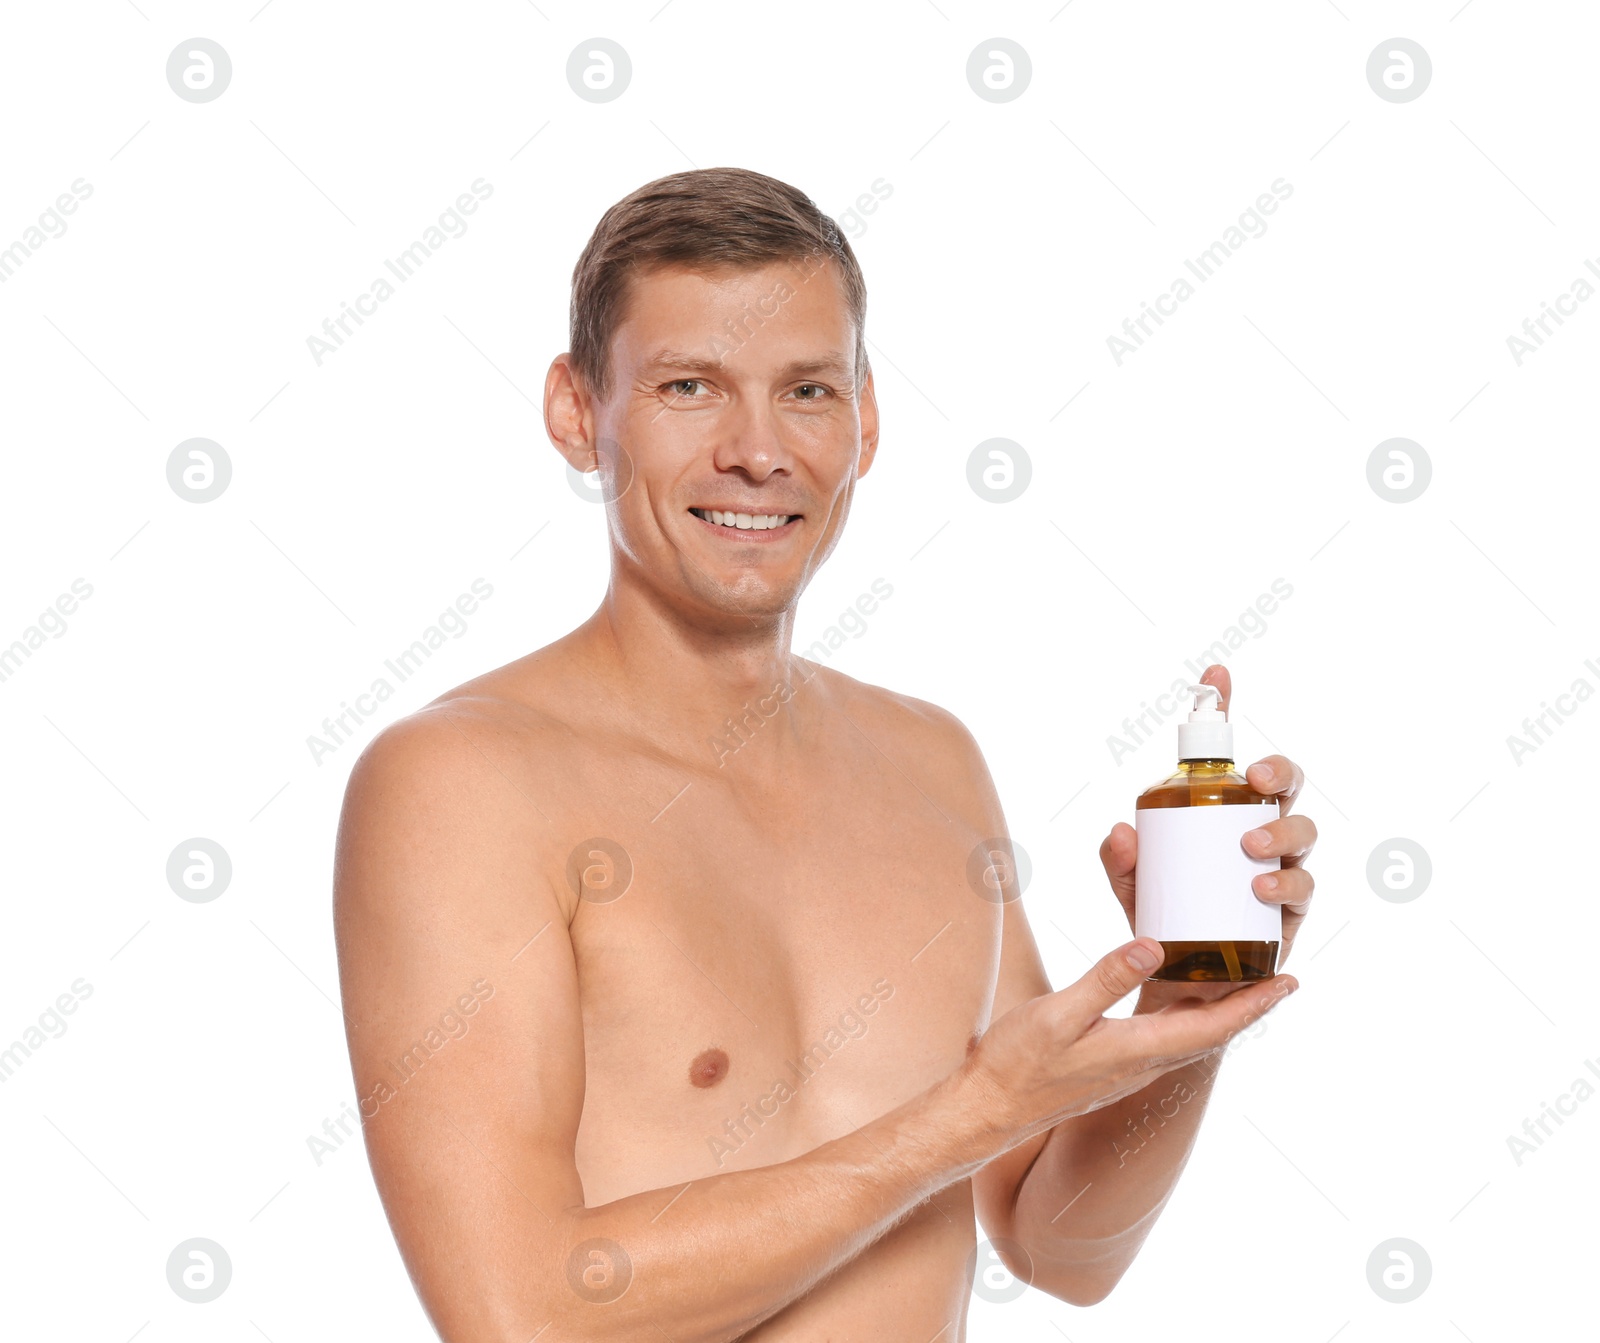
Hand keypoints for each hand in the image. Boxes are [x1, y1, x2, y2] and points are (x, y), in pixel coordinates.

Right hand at [963, 934, 1295, 1145]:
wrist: (987, 1110)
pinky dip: (1187, 1014)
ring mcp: (1128, 1067)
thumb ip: (1106, 979)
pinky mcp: (1111, 1064)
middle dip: (1248, 1002)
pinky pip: (1166, 1037)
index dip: (1256, 1003)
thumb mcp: (1057, 1014)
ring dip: (1220, 1008)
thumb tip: (1155, 946)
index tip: (1290, 981)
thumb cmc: (1017, 1066)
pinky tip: (1177, 997)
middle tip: (1278, 973)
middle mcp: (1144, 1063)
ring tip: (1239, 979)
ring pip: (1190, 1034)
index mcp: (1140, 1050)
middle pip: (1212, 1030)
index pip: (1216, 1025)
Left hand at [1098, 664, 1315, 1005]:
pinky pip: (1302, 892)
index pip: (1224, 754)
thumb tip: (1119, 831)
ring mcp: (1280, 870)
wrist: (1176, 986)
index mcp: (1221, 812)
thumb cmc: (1157, 921)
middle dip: (1279, 772)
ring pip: (1303, 836)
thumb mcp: (1130, 888)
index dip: (1224, 709)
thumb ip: (1119, 862)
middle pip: (1286, 785)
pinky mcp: (1290, 913)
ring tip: (1250, 850)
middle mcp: (1259, 831)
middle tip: (1253, 780)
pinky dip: (1286, 888)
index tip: (1216, 676)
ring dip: (1282, 834)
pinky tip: (1262, 892)